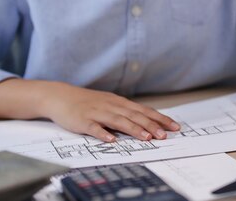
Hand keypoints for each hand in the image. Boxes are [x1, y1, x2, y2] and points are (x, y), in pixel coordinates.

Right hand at [42, 82, 179, 141]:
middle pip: (135, 116)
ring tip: (146, 138)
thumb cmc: (89, 102)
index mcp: (120, 103)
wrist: (61, 96)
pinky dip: (103, 133)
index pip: (145, 111)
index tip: (174, 126)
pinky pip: (94, 127)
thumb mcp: (111, 104)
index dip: (160, 119)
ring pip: (119, 121)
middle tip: (164, 135)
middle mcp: (112, 106)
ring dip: (133, 129)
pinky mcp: (83, 120)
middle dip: (151, 125)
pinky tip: (111, 140)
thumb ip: (126, 113)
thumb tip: (146, 122)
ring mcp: (98, 112)